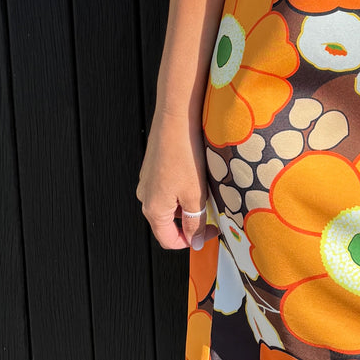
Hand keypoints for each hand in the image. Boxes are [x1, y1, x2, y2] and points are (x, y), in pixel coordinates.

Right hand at [136, 107, 208, 249]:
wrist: (176, 117)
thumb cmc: (184, 154)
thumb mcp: (195, 194)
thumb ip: (195, 222)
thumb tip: (195, 242)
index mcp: (153, 209)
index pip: (168, 240)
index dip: (191, 241)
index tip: (211, 231)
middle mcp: (146, 196)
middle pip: (170, 221)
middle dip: (192, 218)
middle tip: (213, 206)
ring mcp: (148, 180)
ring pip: (171, 202)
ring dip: (190, 200)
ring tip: (206, 185)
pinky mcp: (154, 166)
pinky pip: (169, 185)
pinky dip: (184, 185)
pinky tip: (197, 171)